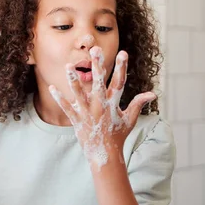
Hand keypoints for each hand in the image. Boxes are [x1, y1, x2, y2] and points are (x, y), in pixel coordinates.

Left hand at [49, 47, 155, 168]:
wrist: (105, 155)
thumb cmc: (118, 135)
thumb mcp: (129, 120)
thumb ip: (138, 104)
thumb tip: (153, 94)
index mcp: (114, 105)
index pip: (119, 83)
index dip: (122, 68)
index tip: (123, 53)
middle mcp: (100, 107)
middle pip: (98, 83)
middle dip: (97, 66)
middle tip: (95, 50)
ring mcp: (88, 114)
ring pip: (79, 94)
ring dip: (73, 80)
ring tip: (68, 66)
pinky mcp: (77, 120)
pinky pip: (67, 108)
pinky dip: (59, 98)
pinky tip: (52, 87)